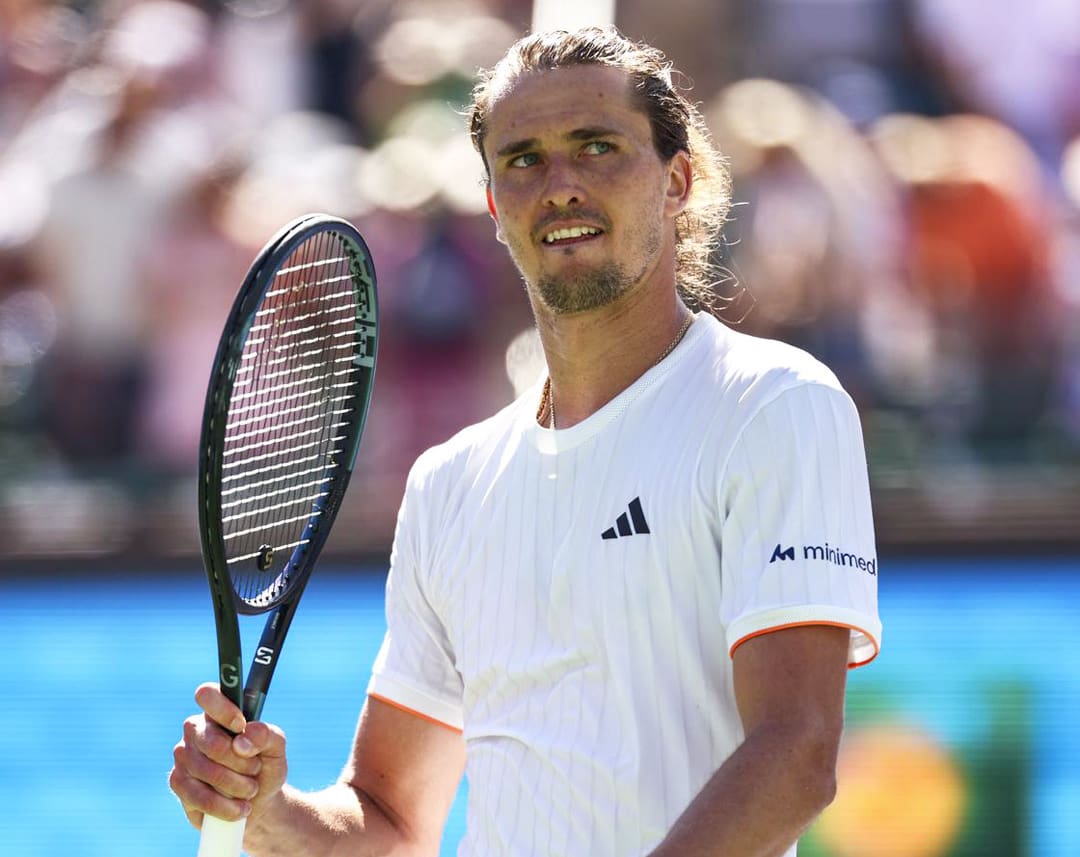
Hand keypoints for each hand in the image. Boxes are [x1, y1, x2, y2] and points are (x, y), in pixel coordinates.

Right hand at [169, 682, 288, 829]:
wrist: (258, 803)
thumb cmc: (265, 767)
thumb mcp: (276, 749)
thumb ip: (267, 735)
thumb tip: (245, 737)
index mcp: (218, 712)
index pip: (207, 694)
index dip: (223, 709)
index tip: (241, 726)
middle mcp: (196, 730)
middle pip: (211, 741)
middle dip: (241, 761)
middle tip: (255, 768)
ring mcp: (183, 756)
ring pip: (206, 770)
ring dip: (236, 785)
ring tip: (251, 790)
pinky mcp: (178, 783)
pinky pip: (197, 795)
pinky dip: (223, 805)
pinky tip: (239, 809)